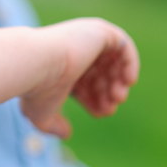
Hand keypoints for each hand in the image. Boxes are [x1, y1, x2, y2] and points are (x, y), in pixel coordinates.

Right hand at [20, 18, 139, 138]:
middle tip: (111, 107)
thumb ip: (53, 124)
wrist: (36, 65)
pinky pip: (124, 46)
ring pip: (113, 61)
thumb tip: (67, 134)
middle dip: (108, 92)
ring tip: (118, 97)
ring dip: (119, 81)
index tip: (100, 113)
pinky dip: (130, 63)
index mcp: (61, 63)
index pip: (84, 80)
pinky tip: (128, 81)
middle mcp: (74, 48)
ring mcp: (87, 37)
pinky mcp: (100, 31)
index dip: (94, 99)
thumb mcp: (40, 113)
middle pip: (100, 72)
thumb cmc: (36, 88)